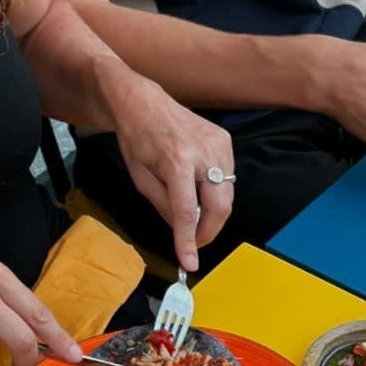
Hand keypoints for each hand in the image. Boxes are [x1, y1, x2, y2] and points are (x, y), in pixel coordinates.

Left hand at [105, 68, 236, 271]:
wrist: (144, 102)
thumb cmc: (138, 139)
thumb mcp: (140, 178)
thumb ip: (164, 207)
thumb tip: (183, 230)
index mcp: (176, 161)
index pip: (187, 212)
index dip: (188, 241)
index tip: (190, 262)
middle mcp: (202, 152)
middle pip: (219, 207)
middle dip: (209, 231)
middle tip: (195, 243)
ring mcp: (218, 145)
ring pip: (228, 196)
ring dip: (213, 213)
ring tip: (195, 214)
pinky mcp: (225, 142)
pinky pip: (228, 179)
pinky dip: (216, 191)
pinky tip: (200, 187)